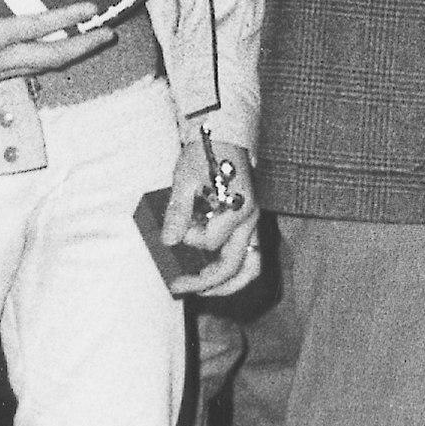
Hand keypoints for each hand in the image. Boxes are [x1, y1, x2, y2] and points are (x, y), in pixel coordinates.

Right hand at [0, 0, 113, 96]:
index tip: (93, 8)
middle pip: (53, 58)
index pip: (40, 27)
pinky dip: (45, 61)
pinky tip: (53, 52)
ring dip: (69, 55)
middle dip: (84, 46)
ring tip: (90, 42)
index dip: (70, 17)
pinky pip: (25, 71)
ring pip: (42, 68)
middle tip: (107, 33)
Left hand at [160, 132, 261, 297]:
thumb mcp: (185, 178)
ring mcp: (254, 223)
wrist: (225, 135)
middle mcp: (251, 219)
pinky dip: (233, 272)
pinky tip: (212, 274)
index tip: (172, 233)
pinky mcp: (251, 223)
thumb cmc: (205, 153)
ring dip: (226, 285)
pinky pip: (250, 258)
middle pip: (234, 266)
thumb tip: (169, 241)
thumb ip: (178, 211)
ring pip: (250, 268)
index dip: (187, 240)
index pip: (210, 241)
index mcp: (236, 207)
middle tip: (179, 286)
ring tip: (201, 290)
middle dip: (205, 282)